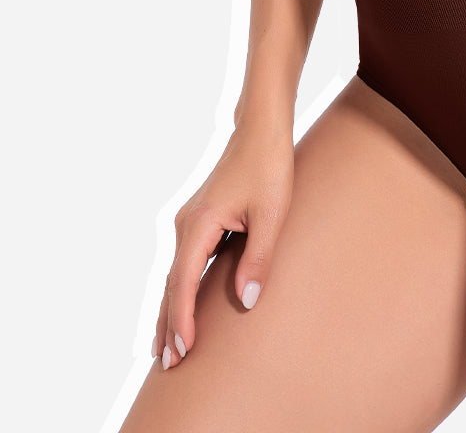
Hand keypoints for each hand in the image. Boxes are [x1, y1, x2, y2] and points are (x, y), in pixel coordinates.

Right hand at [151, 119, 294, 369]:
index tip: (183, 350)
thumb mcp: (272, 212)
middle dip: (168, 323)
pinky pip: (182, 262)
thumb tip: (247, 301)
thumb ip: (259, 257)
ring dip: (170, 309)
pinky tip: (180, 304)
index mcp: (200, 223)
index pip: (184, 282)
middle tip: (166, 364)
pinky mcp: (198, 218)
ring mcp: (189, 220)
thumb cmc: (269, 166)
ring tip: (164, 346)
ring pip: (174, 274)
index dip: (182, 318)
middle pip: (171, 283)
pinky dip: (178, 288)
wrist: (261, 129)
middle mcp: (186, 223)